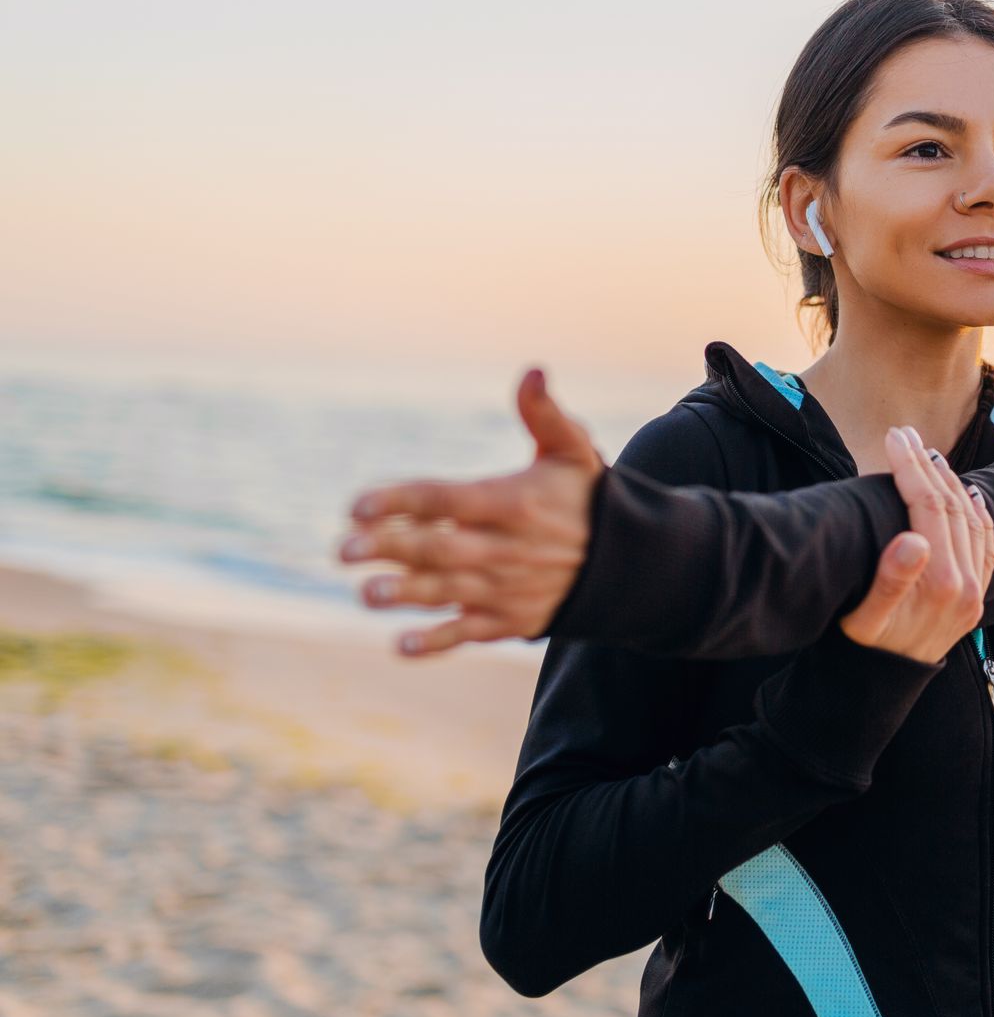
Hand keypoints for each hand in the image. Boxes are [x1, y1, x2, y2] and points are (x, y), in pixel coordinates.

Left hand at [337, 367, 604, 656]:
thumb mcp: (574, 451)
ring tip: (365, 594)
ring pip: (448, 592)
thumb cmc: (587, 499)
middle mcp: (506, 548)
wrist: (629, 563)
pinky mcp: (512, 620)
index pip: (446, 500)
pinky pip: (470, 633)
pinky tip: (401, 645)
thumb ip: (546, 415)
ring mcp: (507, 587)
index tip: (356, 506)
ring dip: (405, 595)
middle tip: (341, 551)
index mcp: (512, 503)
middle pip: (438, 549)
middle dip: (389, 549)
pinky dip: (437, 642)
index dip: (400, 502)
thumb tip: (533, 371)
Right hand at [837, 426, 993, 665]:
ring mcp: (974, 594)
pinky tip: (969, 493)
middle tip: (904, 434)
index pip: (929, 507)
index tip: (891, 437)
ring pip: (972, 520)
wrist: (875, 695)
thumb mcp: (862, 620)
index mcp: (940, 584)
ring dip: (952, 482)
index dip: (910, 467)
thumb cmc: (858, 653)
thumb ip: (891, 580)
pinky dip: (978, 514)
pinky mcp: (974, 601)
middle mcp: (966, 587)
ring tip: (928, 455)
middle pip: (952, 507)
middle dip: (928, 465)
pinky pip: (985, 546)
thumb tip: (913, 538)